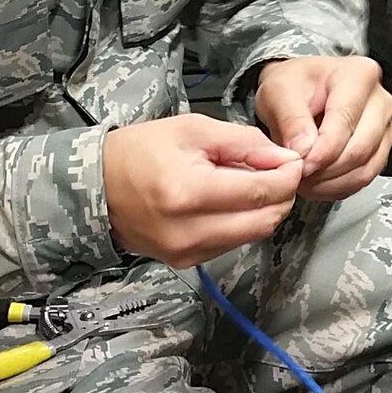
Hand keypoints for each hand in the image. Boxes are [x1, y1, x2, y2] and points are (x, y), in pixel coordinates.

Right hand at [103, 114, 303, 267]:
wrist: (97, 187)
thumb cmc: (141, 150)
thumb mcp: (193, 130)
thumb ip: (243, 143)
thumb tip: (284, 158)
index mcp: (189, 193)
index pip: (262, 192)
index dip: (288, 176)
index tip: (294, 160)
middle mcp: (189, 231)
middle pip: (264, 221)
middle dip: (282, 195)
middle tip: (280, 171)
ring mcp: (187, 252)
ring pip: (252, 235)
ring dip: (265, 210)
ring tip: (255, 182)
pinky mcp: (185, 262)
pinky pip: (232, 243)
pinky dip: (243, 222)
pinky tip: (234, 201)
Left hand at [254, 56, 391, 200]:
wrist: (300, 92)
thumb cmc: (294, 86)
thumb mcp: (279, 92)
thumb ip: (290, 119)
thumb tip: (303, 150)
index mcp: (358, 76)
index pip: (345, 121)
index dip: (321, 150)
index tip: (300, 164)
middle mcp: (379, 100)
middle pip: (359, 148)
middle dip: (325, 170)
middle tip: (298, 173)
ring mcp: (384, 126)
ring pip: (366, 168)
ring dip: (331, 182)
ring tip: (305, 178)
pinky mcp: (381, 149)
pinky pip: (365, 178)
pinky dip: (339, 187)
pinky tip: (318, 181)